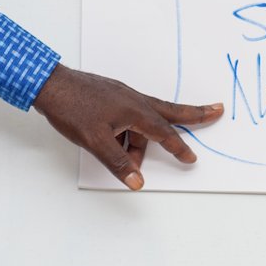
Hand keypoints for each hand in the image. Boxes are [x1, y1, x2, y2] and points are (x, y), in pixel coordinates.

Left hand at [32, 64, 222, 189]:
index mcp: (134, 109)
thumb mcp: (96, 142)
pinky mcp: (110, 97)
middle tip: (217, 110)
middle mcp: (133, 99)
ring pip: (142, 120)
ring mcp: (121, 96)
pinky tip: (117, 141)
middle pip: (169, 110)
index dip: (178, 147)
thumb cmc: (71, 108)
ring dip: (141, 140)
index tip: (191, 158)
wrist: (49, 85)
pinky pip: (128, 116)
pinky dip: (130, 130)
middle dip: (193, 114)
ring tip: (126, 160)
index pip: (163, 132)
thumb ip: (118, 163)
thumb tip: (137, 180)